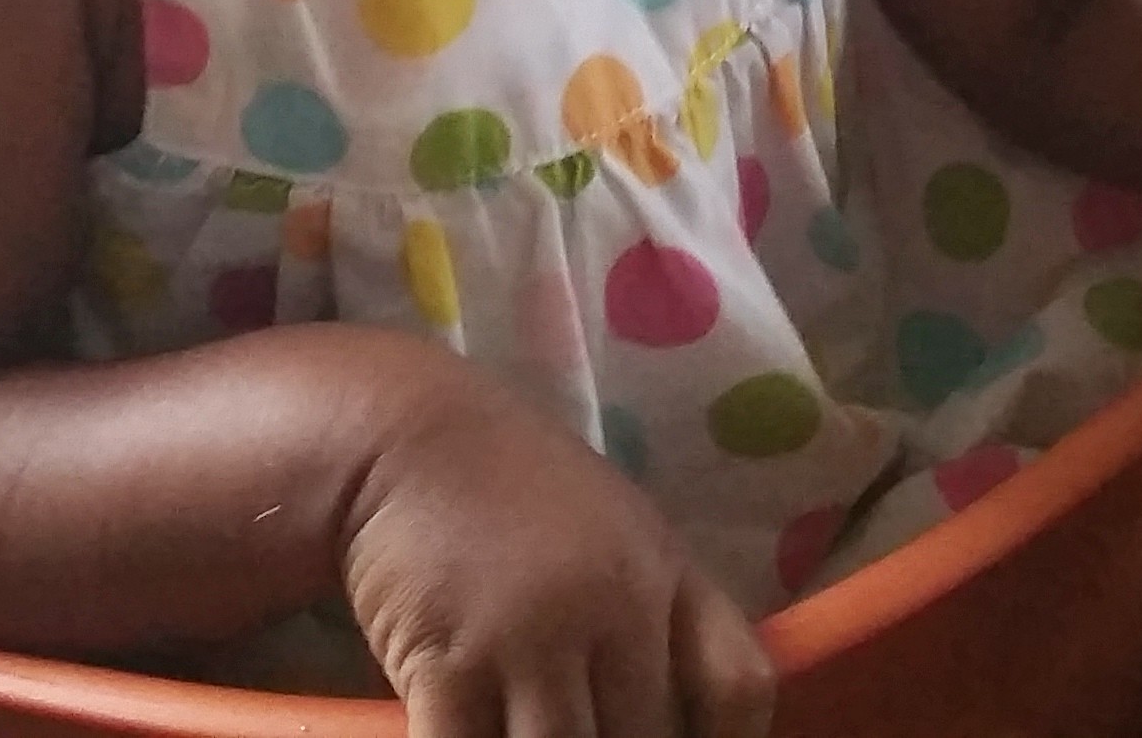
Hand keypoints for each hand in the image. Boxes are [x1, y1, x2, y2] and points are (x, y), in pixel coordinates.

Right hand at [344, 368, 775, 737]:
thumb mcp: (613, 527)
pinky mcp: (451, 667)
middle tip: (581, 733)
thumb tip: (676, 711)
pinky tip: (471, 735)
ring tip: (524, 737)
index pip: (739, 687)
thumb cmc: (512, 483)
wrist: (401, 435)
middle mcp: (614, 612)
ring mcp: (533, 642)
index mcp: (665, 574)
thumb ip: (654, 610)